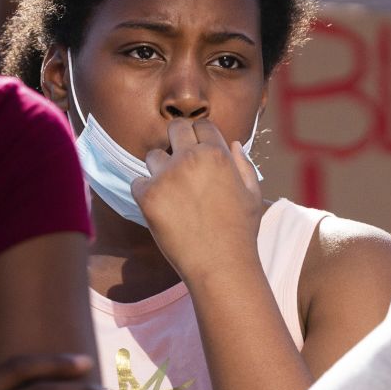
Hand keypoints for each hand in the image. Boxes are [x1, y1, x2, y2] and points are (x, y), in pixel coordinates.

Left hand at [133, 119, 262, 281]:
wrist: (219, 264)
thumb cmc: (240, 231)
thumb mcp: (253, 194)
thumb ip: (243, 165)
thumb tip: (233, 144)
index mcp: (217, 154)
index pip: (202, 125)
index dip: (200, 135)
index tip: (198, 148)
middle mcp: (189, 158)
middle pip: (175, 128)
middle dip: (177, 140)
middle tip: (180, 162)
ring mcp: (166, 176)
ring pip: (153, 155)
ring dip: (160, 168)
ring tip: (172, 191)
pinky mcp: (147, 196)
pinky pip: (137, 182)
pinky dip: (146, 192)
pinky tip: (160, 208)